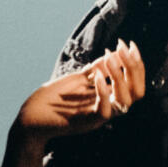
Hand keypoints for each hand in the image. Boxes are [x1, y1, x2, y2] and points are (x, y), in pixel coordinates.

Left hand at [18, 43, 146, 140]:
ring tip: (108, 58)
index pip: (135, 83)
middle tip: (122, 49)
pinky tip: (96, 75)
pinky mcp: (86, 122)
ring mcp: (98, 116)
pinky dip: (103, 91)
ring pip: (125, 101)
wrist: (30, 118)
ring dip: (120, 77)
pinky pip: (104, 110)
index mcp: (109, 98)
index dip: (136, 64)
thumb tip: (114, 53)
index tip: (129, 44)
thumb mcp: (78, 80)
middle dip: (133, 68)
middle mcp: (108, 108)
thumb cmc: (53, 98)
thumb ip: (97, 70)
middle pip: (137, 92)